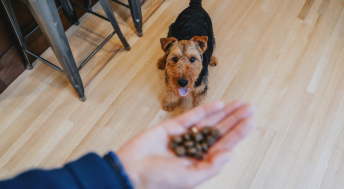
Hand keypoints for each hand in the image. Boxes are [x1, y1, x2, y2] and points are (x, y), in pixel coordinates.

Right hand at [117, 101, 253, 188]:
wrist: (132, 170)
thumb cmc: (159, 180)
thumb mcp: (190, 178)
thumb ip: (212, 166)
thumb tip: (231, 154)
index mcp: (200, 162)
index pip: (224, 145)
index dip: (238, 133)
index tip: (251, 122)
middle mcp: (194, 148)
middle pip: (219, 131)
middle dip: (234, 119)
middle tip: (249, 108)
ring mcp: (184, 136)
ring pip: (208, 121)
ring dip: (223, 112)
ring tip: (239, 104)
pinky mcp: (171, 127)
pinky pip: (191, 117)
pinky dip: (204, 110)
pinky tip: (218, 104)